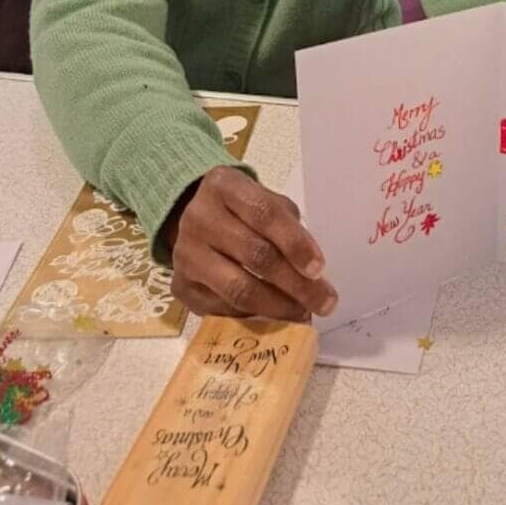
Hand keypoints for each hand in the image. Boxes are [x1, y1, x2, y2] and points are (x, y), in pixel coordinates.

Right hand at [165, 166, 337, 320]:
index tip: (319, 268)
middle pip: (254, 255)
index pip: (264, 214)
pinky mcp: (180, 286)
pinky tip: (276, 317)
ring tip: (304, 313)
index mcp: (224, 187)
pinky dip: (254, 316)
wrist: (194, 217)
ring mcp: (185, 254)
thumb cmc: (243, 209)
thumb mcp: (265, 200)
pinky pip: (222, 309)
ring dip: (277, 306)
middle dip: (295, 283)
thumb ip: (288, 226)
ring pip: (237, 289)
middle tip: (324, 302)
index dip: (294, 243)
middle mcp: (199, 218)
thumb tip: (312, 272)